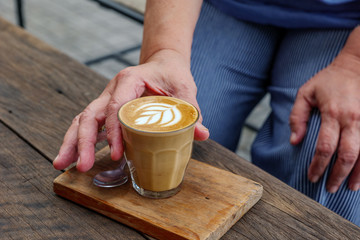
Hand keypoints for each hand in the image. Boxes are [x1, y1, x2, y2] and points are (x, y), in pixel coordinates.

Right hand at [53, 49, 208, 171]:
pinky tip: (71, 158)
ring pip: (82, 120)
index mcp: (130, 80)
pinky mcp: (107, 110)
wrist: (163, 63)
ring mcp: (107, 99)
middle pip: (90, 114)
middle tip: (81, 166)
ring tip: (62, 164)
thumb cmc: (172, 74)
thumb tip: (203, 134)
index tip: (116, 153)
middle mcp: (113, 89)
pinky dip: (78, 140)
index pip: (116, 106)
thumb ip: (192, 111)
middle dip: (83, 141)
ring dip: (72, 142)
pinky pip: (88, 124)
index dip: (114, 131)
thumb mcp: (185, 89)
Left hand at [289, 52, 359, 192]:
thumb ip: (297, 117)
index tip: (312, 176)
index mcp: (333, 113)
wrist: (357, 65)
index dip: (318, 165)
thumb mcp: (306, 92)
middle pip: (348, 156)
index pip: (325, 147)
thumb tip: (294, 141)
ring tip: (350, 187)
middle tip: (330, 188)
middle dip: (338, 175)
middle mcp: (354, 120)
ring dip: (359, 174)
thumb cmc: (329, 79)